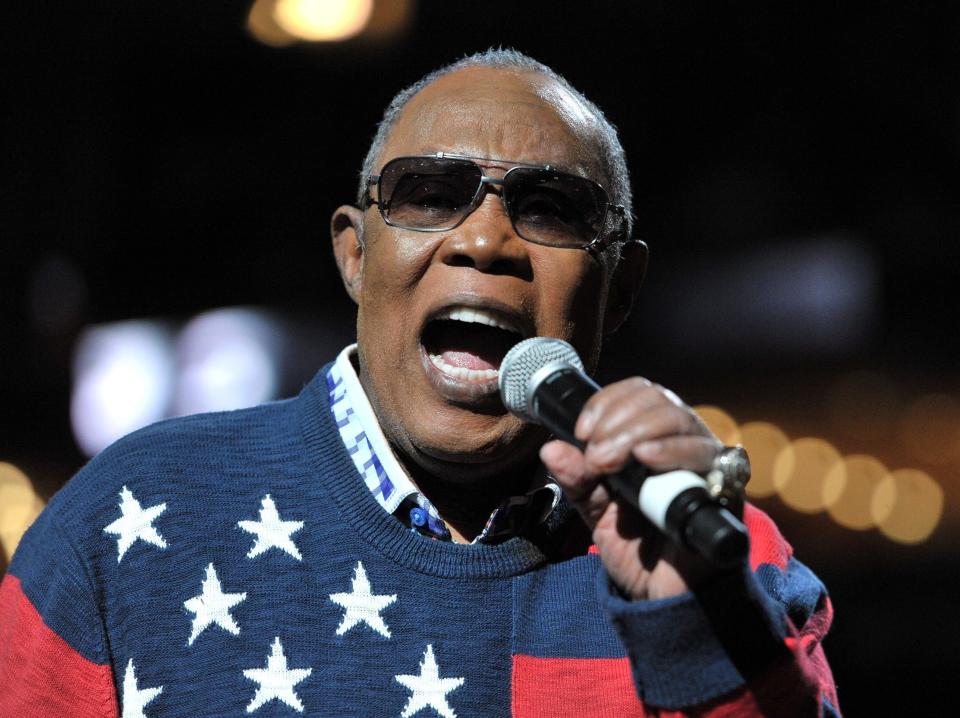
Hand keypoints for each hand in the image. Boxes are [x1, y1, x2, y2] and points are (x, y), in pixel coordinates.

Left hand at [540, 377, 723, 600]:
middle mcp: (683, 443)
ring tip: (609, 460)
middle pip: (659, 400)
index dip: (607, 402)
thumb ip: (577, 480)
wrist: (664, 597)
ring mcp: (705, 463)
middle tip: (595, 455)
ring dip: (636, 431)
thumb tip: (552, 448)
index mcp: (653, 440)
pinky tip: (646, 458)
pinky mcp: (725, 488)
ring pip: (680, 419)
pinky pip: (706, 456)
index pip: (638, 394)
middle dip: (618, 419)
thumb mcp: (597, 511)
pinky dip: (672, 450)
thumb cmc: (637, 549)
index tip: (581, 430)